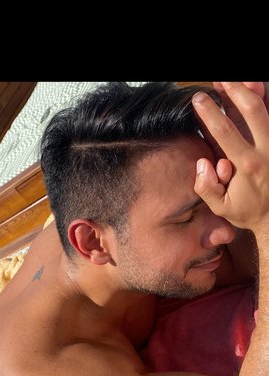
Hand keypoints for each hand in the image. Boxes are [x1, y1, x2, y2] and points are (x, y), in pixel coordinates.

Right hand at [193, 82, 268, 233]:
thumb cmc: (247, 210)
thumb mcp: (221, 207)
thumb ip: (206, 187)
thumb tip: (203, 163)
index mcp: (248, 165)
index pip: (226, 132)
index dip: (210, 113)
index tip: (198, 99)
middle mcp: (267, 150)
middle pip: (253, 110)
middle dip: (234, 91)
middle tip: (218, 81)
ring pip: (267, 108)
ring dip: (251, 89)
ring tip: (234, 80)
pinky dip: (265, 100)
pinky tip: (254, 87)